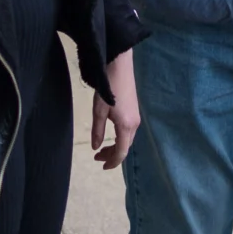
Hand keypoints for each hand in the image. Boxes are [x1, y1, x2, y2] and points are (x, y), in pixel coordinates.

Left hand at [91, 47, 140, 169]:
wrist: (119, 67)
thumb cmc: (108, 88)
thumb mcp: (98, 111)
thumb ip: (98, 131)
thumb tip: (96, 147)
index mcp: (126, 126)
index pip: (121, 152)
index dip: (112, 162)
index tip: (101, 166)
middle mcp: (135, 125)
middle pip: (125, 147)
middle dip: (112, 155)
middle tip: (97, 157)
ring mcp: (136, 118)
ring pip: (127, 139)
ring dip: (115, 146)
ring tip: (101, 148)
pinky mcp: (135, 111)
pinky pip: (129, 132)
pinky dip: (119, 138)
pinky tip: (111, 134)